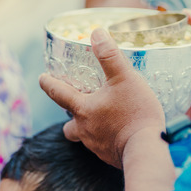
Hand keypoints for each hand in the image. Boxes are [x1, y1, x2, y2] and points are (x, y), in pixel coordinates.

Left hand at [39, 29, 164, 167]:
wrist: (147, 150)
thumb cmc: (135, 112)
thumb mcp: (124, 78)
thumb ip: (109, 55)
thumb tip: (96, 33)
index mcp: (82, 109)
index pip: (58, 94)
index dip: (48, 84)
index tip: (42, 78)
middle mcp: (85, 130)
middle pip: (69, 125)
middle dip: (71, 115)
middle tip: (79, 105)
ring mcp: (97, 146)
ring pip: (85, 136)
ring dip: (90, 126)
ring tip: (105, 116)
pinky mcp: (110, 156)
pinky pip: (103, 145)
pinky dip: (107, 136)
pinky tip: (120, 130)